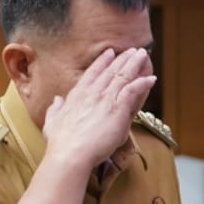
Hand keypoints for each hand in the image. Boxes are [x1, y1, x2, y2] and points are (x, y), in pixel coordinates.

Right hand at [42, 48, 155, 170]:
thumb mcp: (52, 122)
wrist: (70, 153)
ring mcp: (105, 99)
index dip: (102, 62)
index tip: (109, 52)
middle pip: (110, 71)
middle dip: (123, 59)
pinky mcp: (118, 109)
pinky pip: (133, 90)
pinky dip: (143, 83)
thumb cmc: (61, 142)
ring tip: (143, 55)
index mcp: (77, 95)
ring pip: (123, 76)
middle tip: (132, 50)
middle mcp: (92, 93)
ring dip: (134, 64)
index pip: (92, 73)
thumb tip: (57, 100)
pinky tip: (151, 78)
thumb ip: (55, 109)